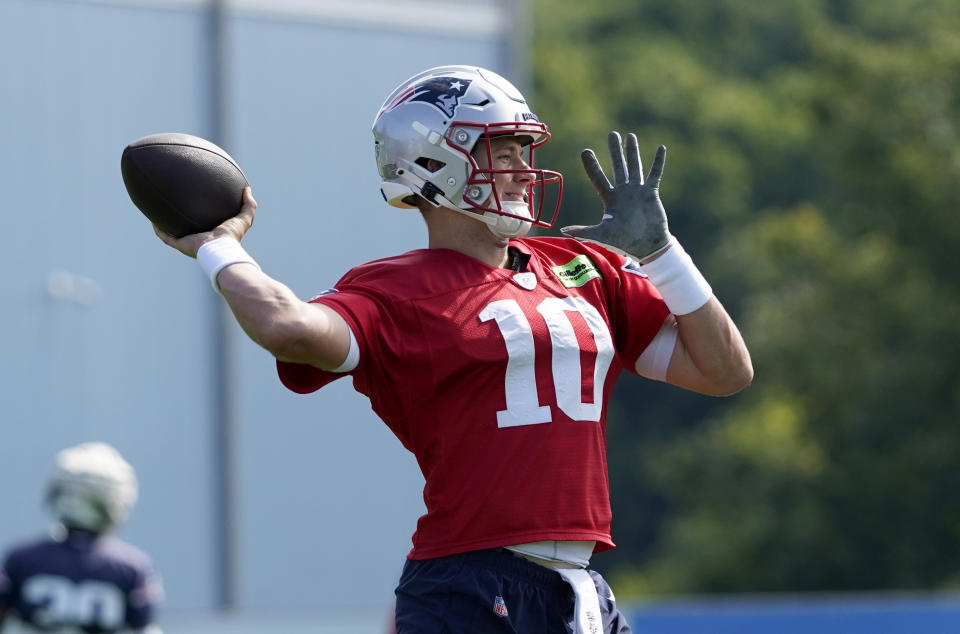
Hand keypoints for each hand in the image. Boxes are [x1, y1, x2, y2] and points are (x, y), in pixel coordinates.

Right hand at [153, 187, 257, 257]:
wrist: (220, 249)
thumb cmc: (232, 236)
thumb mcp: (244, 218)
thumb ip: (249, 204)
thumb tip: (247, 188)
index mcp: (211, 232)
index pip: (203, 222)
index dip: (198, 213)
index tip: (194, 201)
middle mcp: (198, 237)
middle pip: (186, 226)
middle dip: (179, 217)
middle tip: (173, 203)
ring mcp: (187, 241)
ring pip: (172, 232)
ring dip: (164, 223)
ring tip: (157, 211)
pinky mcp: (179, 244)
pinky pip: (165, 236)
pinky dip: (158, 229)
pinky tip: (152, 219)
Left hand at [561, 132, 669, 260]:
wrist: (646, 246)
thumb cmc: (624, 242)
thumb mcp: (601, 235)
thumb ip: (584, 231)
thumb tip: (563, 230)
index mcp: (610, 199)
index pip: (598, 177)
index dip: (592, 165)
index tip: (586, 151)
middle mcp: (623, 191)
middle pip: (618, 166)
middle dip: (615, 150)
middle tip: (612, 134)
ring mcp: (637, 191)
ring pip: (634, 166)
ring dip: (633, 151)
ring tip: (631, 136)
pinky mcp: (651, 193)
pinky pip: (655, 174)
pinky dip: (658, 162)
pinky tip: (661, 148)